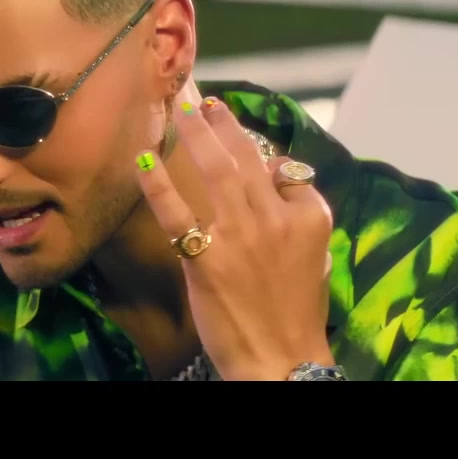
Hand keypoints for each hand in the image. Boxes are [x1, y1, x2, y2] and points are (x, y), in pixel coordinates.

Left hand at [134, 97, 334, 380]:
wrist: (281, 359)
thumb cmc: (296, 311)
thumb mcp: (314, 254)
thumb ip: (297, 211)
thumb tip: (272, 175)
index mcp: (309, 215)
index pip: (283, 170)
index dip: (257, 154)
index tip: (238, 136)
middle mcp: (275, 217)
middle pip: (245, 156)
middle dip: (221, 123)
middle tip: (203, 100)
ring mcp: (238, 235)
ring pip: (215, 170)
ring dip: (195, 132)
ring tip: (180, 107)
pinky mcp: (205, 257)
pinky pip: (175, 210)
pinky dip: (157, 181)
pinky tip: (143, 158)